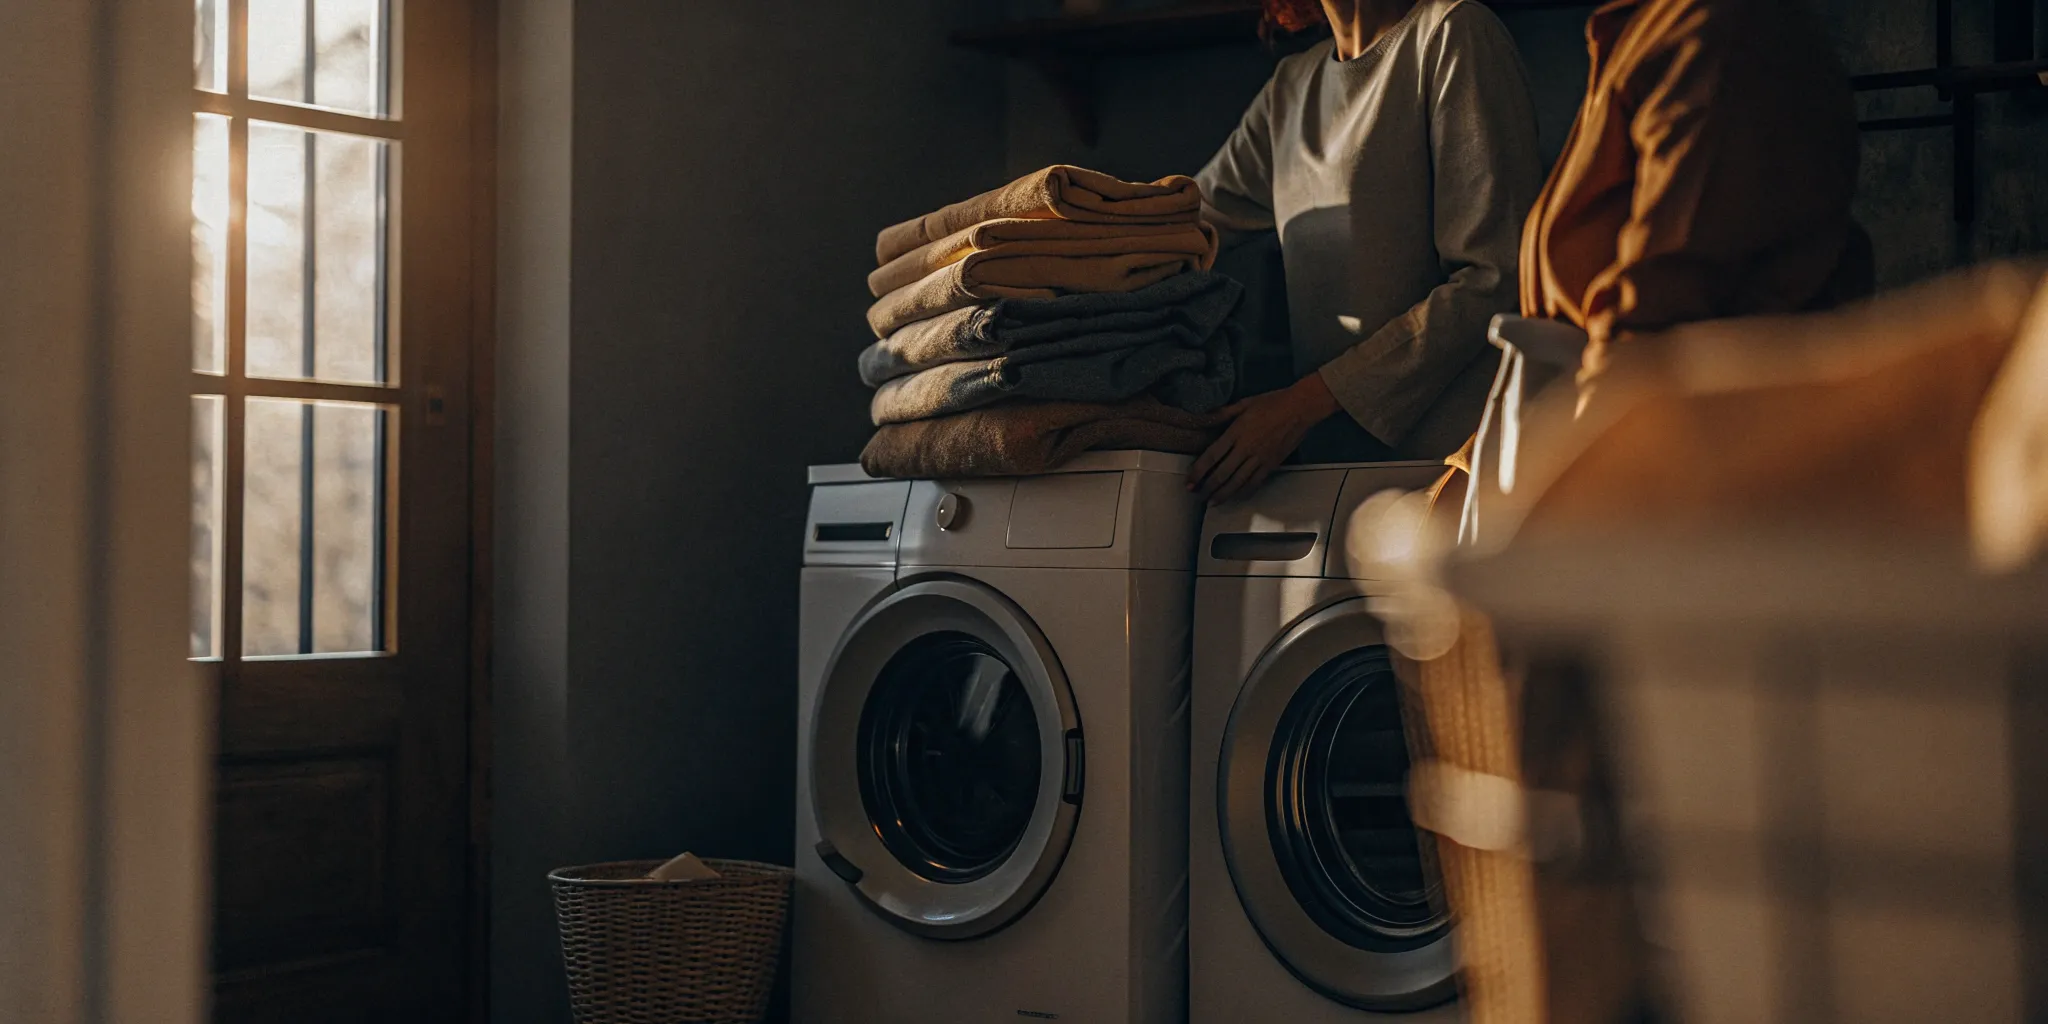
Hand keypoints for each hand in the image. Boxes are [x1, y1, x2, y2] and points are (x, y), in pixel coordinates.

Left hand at [1187, 373, 1341, 503]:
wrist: (1300, 408)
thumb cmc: (1272, 402)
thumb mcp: (1244, 403)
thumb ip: (1223, 413)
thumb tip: (1205, 417)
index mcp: (1236, 432)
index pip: (1211, 456)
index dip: (1198, 471)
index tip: (1189, 481)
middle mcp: (1245, 448)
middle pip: (1222, 474)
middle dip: (1207, 487)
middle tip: (1196, 495)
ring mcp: (1259, 458)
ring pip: (1237, 483)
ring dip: (1222, 494)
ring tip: (1212, 502)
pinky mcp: (1271, 464)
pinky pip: (1255, 483)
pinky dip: (1243, 493)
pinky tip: (1235, 497)